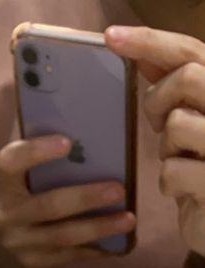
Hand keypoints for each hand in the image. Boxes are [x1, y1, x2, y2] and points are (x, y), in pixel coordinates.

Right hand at [0, 135, 135, 267]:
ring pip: (63, 236)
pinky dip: (95, 248)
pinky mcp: (34, 263)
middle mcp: (8, 216)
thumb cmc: (21, 198)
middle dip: (85, 198)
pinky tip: (118, 241)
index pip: (11, 163)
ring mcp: (20, 244)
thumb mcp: (19, 181)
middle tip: (119, 190)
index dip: (36, 152)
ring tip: (129, 219)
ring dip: (99, 227)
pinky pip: (69, 256)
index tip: (67, 143)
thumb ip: (41, 163)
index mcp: (4, 185)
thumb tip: (91, 141)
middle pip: (49, 206)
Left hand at [106, 25, 204, 257]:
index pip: (192, 51)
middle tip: (158, 123)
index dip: (151, 41)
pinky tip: (183, 190)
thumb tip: (139, 51)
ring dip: (166, 148)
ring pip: (178, 124)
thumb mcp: (191, 123)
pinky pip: (173, 170)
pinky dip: (168, 182)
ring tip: (181, 161)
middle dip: (159, 99)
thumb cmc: (203, 169)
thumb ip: (174, 88)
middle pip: (188, 77)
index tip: (111, 37)